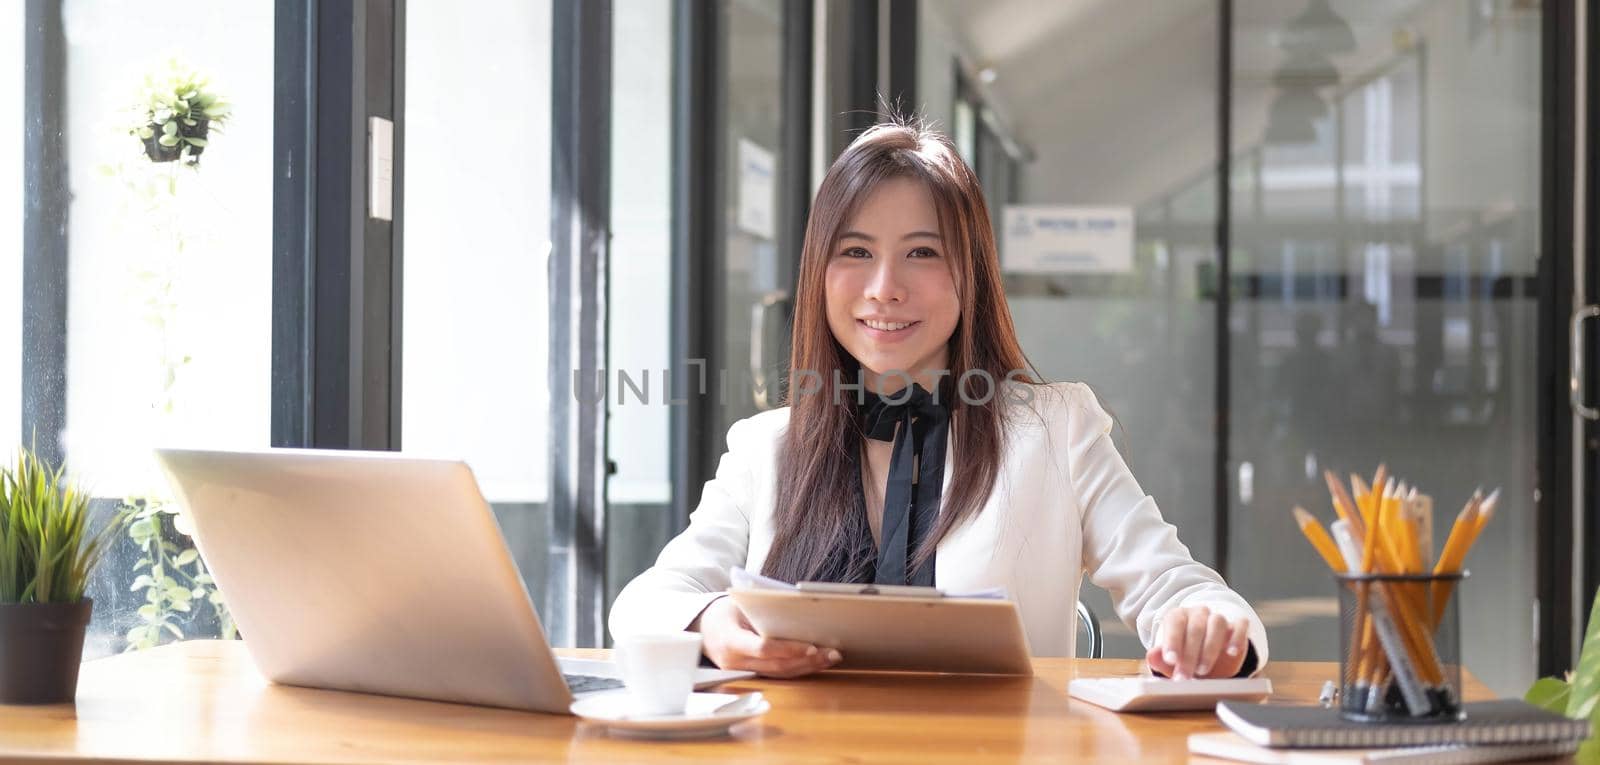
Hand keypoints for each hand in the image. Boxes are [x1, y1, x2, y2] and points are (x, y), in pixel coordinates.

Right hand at [691, 596, 841, 677]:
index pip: (763, 649)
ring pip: (779, 674)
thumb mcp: (738, 603)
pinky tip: (816, 662)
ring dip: (807, 667)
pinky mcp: (750, 675)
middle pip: (776, 666)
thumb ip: (761, 606)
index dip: (788, 649)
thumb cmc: (723, 611)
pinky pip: (776, 675)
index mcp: (730, 640)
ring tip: (830, 657)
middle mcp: (735, 661)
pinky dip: (798, 669)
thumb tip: (796, 605)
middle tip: (831, 652)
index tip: (811, 646)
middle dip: (806, 660)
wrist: (702, 628)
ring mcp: (741, 672)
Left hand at [1144, 605, 1249, 679]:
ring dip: (1210, 648)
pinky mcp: (1237, 626)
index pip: (1175, 622)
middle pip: (1195, 627)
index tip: (1171, 660)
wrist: (1207, 659)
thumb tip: (1152, 656)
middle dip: (1189, 654)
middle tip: (1185, 676)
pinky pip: (1240, 625)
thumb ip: (1161, 658)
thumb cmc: (1185, 657)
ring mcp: (1218, 618)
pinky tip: (1232, 652)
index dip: (1172, 640)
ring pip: (1217, 623)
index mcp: (1178, 616)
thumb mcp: (1172, 660)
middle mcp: (1198, 613)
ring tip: (1202, 670)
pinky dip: (1237, 637)